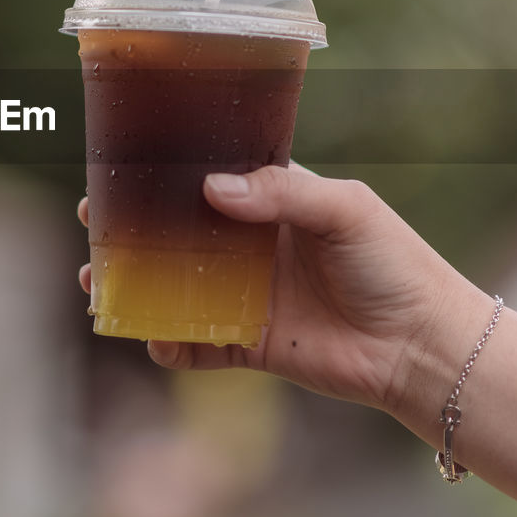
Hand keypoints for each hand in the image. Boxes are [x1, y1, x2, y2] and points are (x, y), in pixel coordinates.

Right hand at [77, 163, 483, 414]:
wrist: (422, 344)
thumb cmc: (393, 262)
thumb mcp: (345, 208)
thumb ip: (282, 192)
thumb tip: (212, 188)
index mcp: (272, 201)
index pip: (207, 180)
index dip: (164, 177)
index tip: (119, 172)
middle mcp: (252, 246)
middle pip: (179, 234)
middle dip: (134, 232)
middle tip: (94, 226)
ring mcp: (249, 297)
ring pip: (177, 289)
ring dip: (137, 288)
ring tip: (98, 285)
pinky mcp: (252, 345)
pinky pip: (200, 345)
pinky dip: (172, 344)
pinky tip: (155, 340)